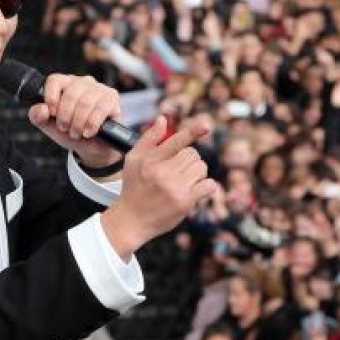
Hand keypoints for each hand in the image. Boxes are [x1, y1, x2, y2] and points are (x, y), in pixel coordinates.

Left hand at [28, 73, 121, 165]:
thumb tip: (43, 109)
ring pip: (85, 102)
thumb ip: (38, 116)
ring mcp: (99, 88)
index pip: (55, 80)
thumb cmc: (71, 131)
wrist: (92, 147)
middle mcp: (82, 82)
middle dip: (66, 116)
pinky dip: (92, 123)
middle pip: (71, 93)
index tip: (52, 114)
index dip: (51, 98)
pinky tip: (88, 132)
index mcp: (65, 84)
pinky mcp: (112, 97)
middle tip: (66, 129)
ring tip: (77, 133)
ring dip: (79, 123)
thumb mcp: (50, 126)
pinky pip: (100, 108)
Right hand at [102, 117, 217, 258]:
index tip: (206, 125)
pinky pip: (208, 185)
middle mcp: (162, 173)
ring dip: (197, 172)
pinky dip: (206, 186)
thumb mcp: (133, 160)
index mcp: (150, 160)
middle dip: (190, 160)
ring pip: (201, 168)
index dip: (192, 132)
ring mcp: (174, 188)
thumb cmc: (133, 187)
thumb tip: (162, 119)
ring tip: (185, 181)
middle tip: (180, 170)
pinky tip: (196, 190)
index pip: (175, 142)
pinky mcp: (184, 202)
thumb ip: (149, 138)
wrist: (131, 221)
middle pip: (193, 154)